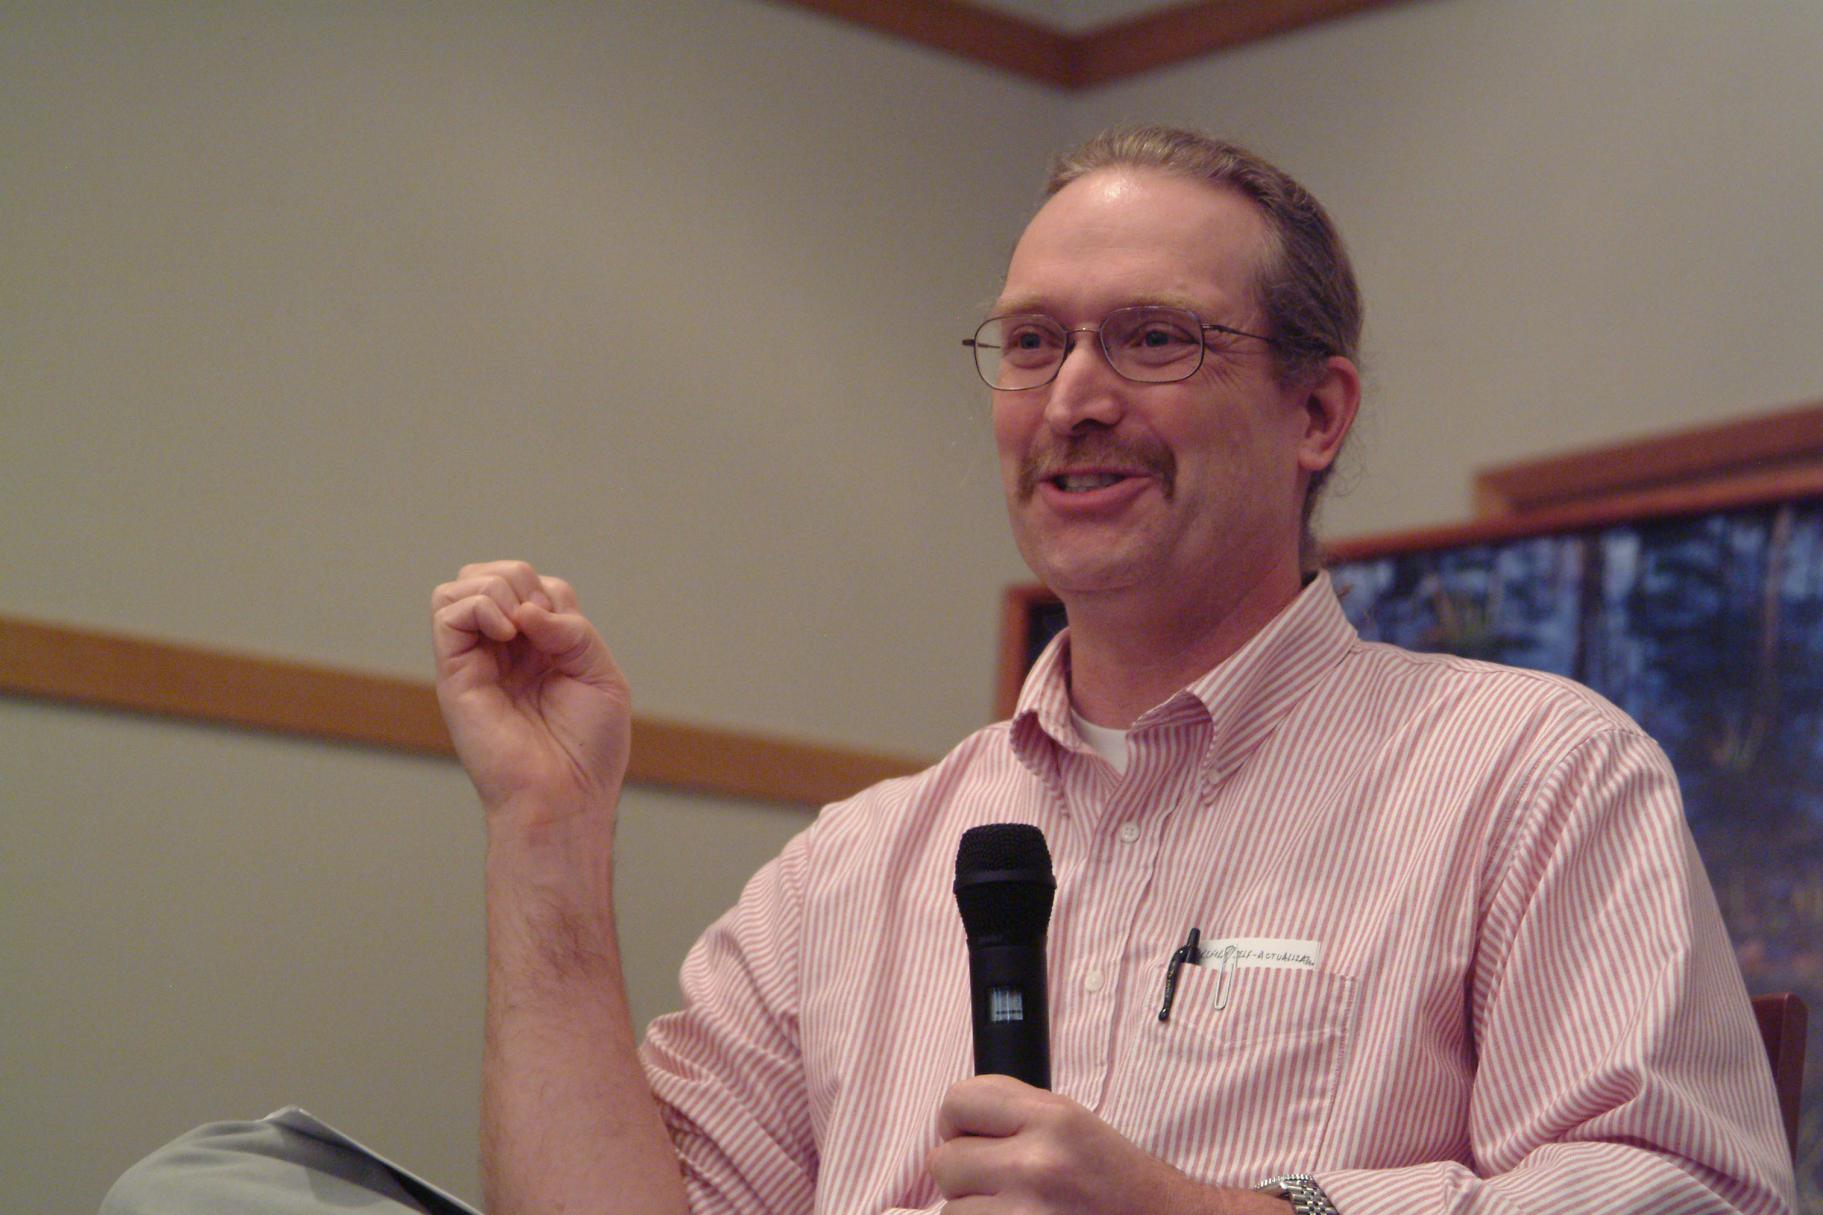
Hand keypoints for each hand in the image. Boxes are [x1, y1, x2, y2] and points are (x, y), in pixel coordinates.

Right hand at [431, 561, 631, 831]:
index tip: (567, 634)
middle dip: (519, 579)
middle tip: (537, 624)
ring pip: (461, 586)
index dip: (550, 593)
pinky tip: (505, 634)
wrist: (565, 795)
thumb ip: (572, 630)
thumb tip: (523, 610)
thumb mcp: (601, 675)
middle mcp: (505, 650)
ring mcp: (477, 660)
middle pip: (493, 574)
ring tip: (515, 627)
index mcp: (542, 648)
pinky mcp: (455, 675)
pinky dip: (477, 606)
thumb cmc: (587, 748)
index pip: (534, 584)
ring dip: (494, 587)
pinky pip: (446, 613)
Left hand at [928, 1075, 1283, 1214]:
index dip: (957, 1123)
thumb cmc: (1118, 1184)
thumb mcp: (1075, 1126)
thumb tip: (952, 1125)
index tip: (970, 1137)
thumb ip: (1015, 1116)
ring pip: (951, 1212)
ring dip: (976, 1213)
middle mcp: (1038, 1166)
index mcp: (1053, 1119)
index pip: (957, 1103)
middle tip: (1000, 1183)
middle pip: (945, 1163)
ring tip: (1018, 1211)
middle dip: (966, 1175)